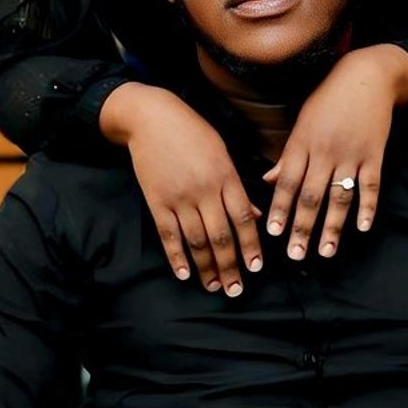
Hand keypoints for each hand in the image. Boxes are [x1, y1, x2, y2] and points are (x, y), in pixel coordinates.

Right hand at [99, 83, 261, 296]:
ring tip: (214, 286)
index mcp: (226, 177)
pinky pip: (168, 235)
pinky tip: (184, 274)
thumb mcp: (223, 153)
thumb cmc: (192, 132)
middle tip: (235, 290)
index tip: (256, 268)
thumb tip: (256, 217)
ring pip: (196, 241)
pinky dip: (176, 257)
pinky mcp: (157, 201)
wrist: (151, 118)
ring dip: (206, 268)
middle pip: (221, 237)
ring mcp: (179, 197)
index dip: (250, 246)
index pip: (243, 219)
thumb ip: (238, 187)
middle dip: (230, 267)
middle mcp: (204, 190)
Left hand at [266, 44, 407, 259]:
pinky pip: (371, 186)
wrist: (368, 74)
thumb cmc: (329, 97)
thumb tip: (267, 179)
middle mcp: (325, 151)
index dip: (279, 208)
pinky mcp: (375, 154)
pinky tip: (363, 228)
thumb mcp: (302, 122)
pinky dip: (368, 207)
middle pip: (311, 196)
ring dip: (332, 227)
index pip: (287, 182)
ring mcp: (351, 154)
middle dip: (302, 228)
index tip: (273, 234)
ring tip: (326, 252)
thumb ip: (287, 155)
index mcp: (302, 143)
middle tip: (295, 255)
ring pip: (339, 197)